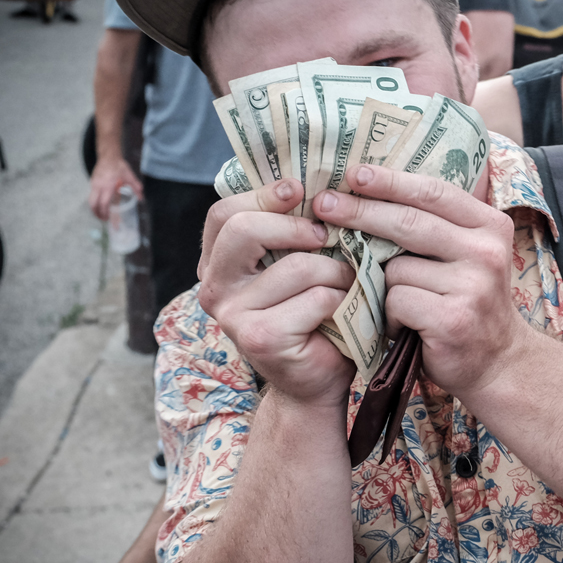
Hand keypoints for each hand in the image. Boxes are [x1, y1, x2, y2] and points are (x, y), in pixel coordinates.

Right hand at [88, 156, 142, 220]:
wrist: (108, 156)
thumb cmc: (119, 166)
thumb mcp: (130, 176)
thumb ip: (136, 187)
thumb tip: (141, 199)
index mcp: (108, 186)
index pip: (104, 203)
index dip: (104, 212)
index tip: (108, 219)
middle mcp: (98, 186)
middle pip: (93, 204)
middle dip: (96, 213)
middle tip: (103, 219)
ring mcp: (93, 184)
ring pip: (90, 200)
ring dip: (94, 209)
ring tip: (101, 214)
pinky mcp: (92, 182)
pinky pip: (91, 195)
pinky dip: (94, 202)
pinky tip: (100, 205)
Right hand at [197, 177, 354, 405]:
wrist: (318, 379)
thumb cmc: (315, 314)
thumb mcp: (298, 264)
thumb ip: (292, 232)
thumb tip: (319, 184)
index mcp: (218, 264)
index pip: (224, 214)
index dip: (262, 195)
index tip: (298, 189)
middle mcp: (215, 288)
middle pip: (245, 230)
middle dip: (297, 227)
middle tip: (327, 235)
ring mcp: (233, 316)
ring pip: (296, 266)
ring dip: (337, 270)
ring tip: (348, 282)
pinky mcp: (261, 337)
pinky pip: (316, 298)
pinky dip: (342, 299)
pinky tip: (346, 310)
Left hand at [312, 165, 526, 398]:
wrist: (499, 363)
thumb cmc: (469, 303)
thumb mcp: (467, 256)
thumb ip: (437, 227)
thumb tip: (373, 192)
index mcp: (490, 226)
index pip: (434, 192)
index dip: (391, 181)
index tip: (355, 173)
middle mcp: (486, 252)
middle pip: (408, 222)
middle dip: (360, 211)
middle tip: (325, 205)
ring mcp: (472, 285)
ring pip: (396, 268)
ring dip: (383, 286)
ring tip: (397, 302)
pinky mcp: (452, 318)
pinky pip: (396, 301)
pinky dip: (390, 316)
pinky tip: (404, 326)